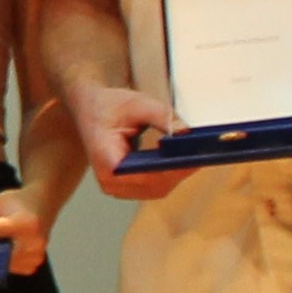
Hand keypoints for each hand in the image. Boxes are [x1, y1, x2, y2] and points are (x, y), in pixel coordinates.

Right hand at [66, 82, 184, 202]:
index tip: (191, 157)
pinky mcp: (127, 186)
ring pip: (156, 189)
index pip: (143, 175)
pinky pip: (154, 186)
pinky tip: (182, 160)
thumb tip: (186, 131)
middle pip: (153, 185)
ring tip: (195, 155)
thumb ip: (162, 116)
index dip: (170, 169)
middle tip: (201, 153)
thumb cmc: (109, 106)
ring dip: (176, 174)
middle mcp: (110, 181)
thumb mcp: (136, 103)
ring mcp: (117, 187)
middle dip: (178, 171)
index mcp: (106, 161)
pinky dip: (170, 174)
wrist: (90, 109)